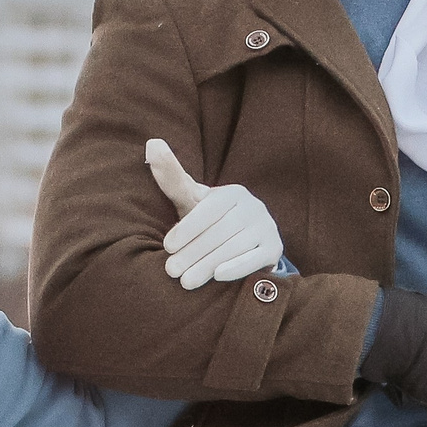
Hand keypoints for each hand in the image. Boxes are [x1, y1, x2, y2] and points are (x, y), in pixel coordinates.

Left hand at [147, 139, 284, 288]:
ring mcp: (266, 227)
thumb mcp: (191, 201)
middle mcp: (253, 206)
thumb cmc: (208, 223)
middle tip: (171, 271)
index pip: (208, 209)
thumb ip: (172, 178)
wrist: (245, 248)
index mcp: (232, 193)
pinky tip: (217, 277)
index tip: (167, 247)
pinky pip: (254, 258)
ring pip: (234, 247)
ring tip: (185, 282)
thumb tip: (152, 143)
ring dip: (208, 265)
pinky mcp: (274, 248)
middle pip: (220, 231)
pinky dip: (236, 268)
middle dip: (193, 253)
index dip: (187, 228)